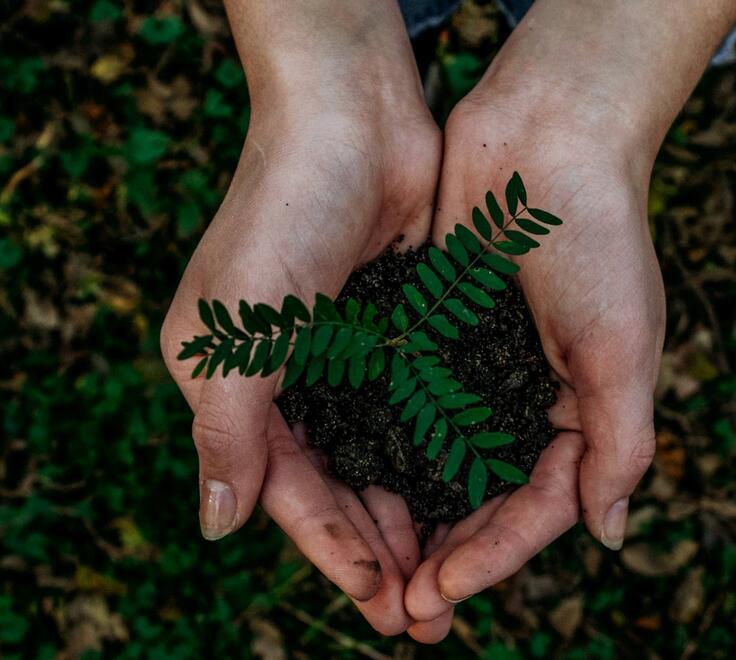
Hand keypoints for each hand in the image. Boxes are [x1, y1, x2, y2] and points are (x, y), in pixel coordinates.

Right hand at [161, 0, 439, 634]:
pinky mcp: (400, 333)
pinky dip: (438, 456)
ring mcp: (350, 358)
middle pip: (339, 487)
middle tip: (425, 614)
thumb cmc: (280, 218)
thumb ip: (225, 433)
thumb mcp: (234, 334)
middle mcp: (294, 380)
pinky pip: (420, 411)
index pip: (287, 491)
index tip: (379, 598)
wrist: (350, 122)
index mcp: (239, 387)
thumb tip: (216, 527)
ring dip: (414, 515)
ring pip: (383, 458)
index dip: (330, 549)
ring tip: (451, 574)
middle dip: (379, 550)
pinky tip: (468, 495)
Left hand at [404, 15, 681, 646]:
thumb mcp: (624, 347)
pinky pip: (402, 401)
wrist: (547, 138)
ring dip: (407, 513)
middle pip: (479, 497)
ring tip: (371, 567)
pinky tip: (349, 481)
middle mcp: (521, 397)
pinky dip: (381, 444)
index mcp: (578, 410)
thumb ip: (621, 443)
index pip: (536, 505)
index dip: (494, 555)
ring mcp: (472, 366)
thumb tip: (608, 535)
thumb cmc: (599, 239)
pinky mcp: (429, 332)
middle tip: (401, 609)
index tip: (443, 592)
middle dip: (444, 552)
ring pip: (434, 460)